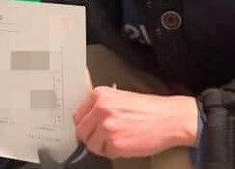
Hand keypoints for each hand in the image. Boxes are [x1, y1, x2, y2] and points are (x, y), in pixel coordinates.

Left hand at [74, 86, 197, 158]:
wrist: (169, 118)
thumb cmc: (148, 109)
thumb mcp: (119, 98)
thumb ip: (101, 106)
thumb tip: (87, 120)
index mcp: (99, 95)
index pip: (78, 115)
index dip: (85, 126)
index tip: (90, 130)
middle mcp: (100, 108)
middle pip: (81, 131)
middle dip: (91, 138)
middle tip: (103, 140)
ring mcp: (106, 126)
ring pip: (91, 144)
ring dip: (102, 147)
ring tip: (117, 141)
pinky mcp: (115, 143)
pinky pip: (106, 153)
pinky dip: (115, 153)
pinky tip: (126, 145)